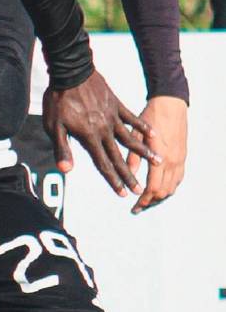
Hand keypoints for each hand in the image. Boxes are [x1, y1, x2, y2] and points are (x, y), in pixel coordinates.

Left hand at [42, 71, 157, 197]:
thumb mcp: (54, 126)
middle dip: (128, 174)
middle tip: (140, 189)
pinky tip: (153, 134)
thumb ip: (62, 148)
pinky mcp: (116, 105)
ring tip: (158, 162)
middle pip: (118, 156)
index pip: (102, 163)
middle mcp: (104, 130)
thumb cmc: (58, 100)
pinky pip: (132, 118)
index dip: (112, 179)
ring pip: (130, 139)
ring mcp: (112, 117)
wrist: (71, 73)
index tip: (122, 193)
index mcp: (89, 137)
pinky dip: (142, 127)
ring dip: (143, 152)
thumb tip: (66, 169)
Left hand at [128, 95, 186, 213]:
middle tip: (138, 206)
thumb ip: (133, 157)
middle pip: (163, 191)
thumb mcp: (136, 135)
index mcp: (160, 158)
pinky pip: (178, 178)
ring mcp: (180, 160)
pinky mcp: (183, 156)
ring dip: (160, 196)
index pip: (152, 188)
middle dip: (150, 201)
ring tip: (147, 199)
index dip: (143, 200)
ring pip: (172, 187)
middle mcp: (173, 162)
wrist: (171, 105)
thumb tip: (128, 177)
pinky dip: (169, 187)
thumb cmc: (150, 117)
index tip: (134, 206)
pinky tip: (160, 187)